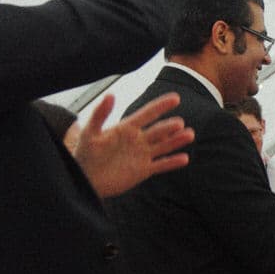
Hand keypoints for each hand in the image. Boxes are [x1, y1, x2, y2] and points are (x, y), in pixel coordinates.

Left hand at [74, 92, 193, 196]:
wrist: (85, 179)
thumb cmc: (85, 154)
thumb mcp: (89, 133)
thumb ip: (100, 114)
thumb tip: (110, 94)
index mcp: (126, 128)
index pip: (146, 114)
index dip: (160, 106)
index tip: (175, 98)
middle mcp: (137, 140)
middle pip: (158, 131)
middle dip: (169, 127)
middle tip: (179, 123)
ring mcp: (142, 155)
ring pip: (164, 146)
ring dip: (176, 141)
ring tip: (189, 135)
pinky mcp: (144, 170)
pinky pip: (161, 165)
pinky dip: (173, 162)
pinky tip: (184, 159)